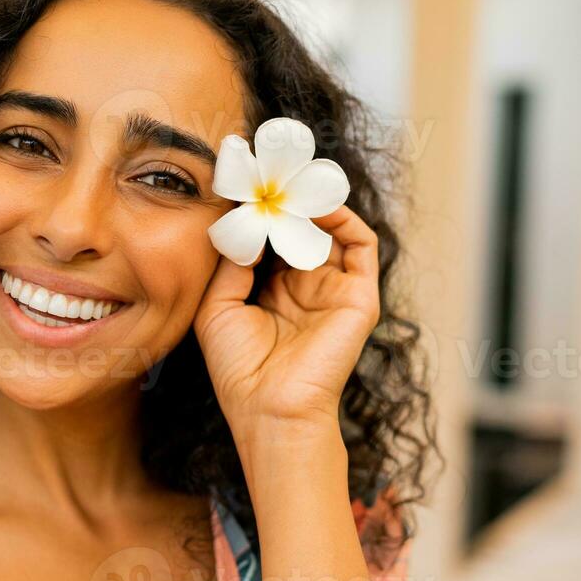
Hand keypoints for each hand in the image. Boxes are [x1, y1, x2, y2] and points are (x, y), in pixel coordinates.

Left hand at [193, 204, 379, 437]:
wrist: (270, 409)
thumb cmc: (240, 370)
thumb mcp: (218, 306)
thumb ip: (231, 261)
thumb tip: (243, 221)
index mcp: (274, 292)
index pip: (272, 238)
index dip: (259, 212)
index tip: (241, 184)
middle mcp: (307, 288)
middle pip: (303, 229)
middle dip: (287, 200)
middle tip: (268, 171)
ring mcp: (334, 291)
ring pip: (333, 231)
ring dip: (314, 204)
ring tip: (291, 184)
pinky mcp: (359, 297)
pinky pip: (362, 246)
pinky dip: (344, 218)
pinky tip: (314, 207)